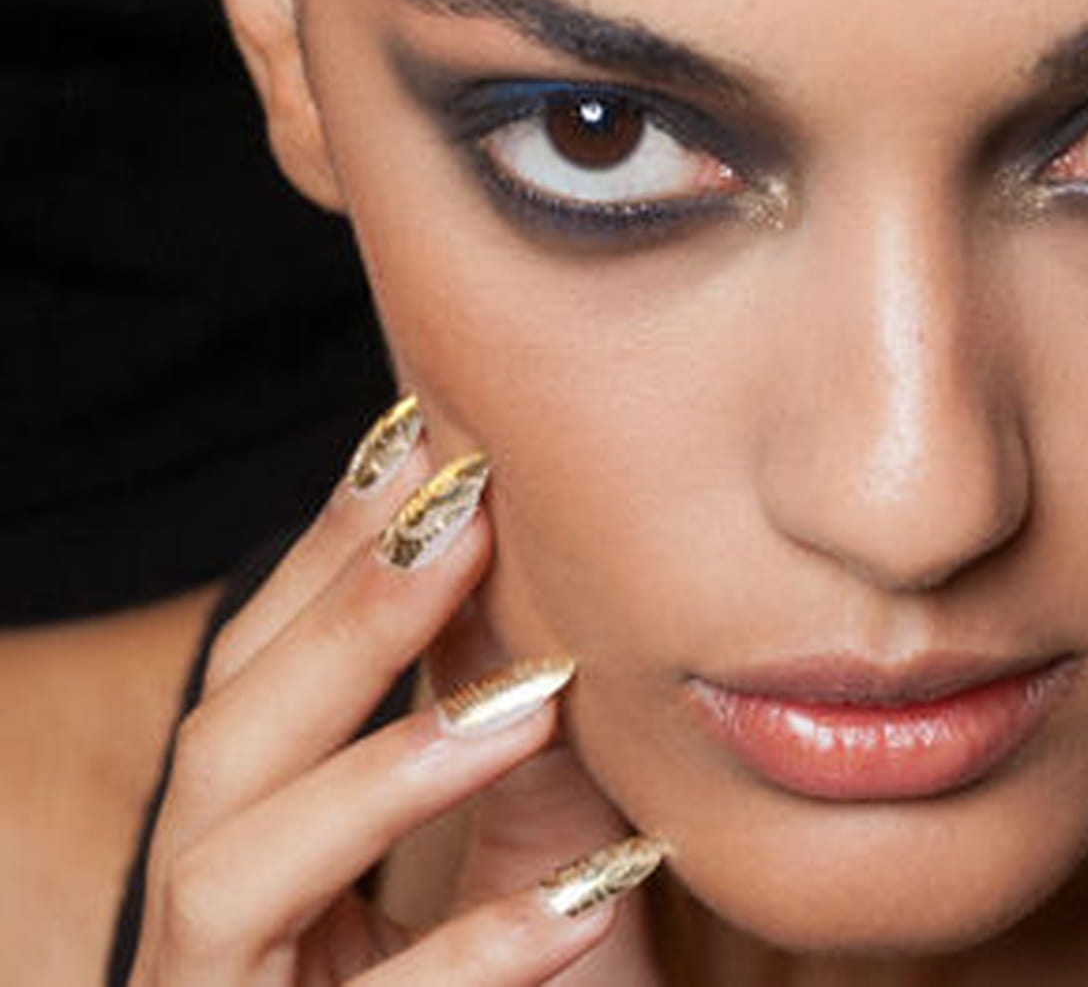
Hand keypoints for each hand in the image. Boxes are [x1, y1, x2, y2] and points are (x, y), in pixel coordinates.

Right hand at [126, 398, 665, 985]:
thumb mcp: (530, 856)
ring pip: (235, 872)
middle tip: (462, 513)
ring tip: (530, 700)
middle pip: (226, 745)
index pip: (262, 672)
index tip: (422, 443)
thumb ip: (518, 738)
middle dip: (341, 622)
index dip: (330, 555)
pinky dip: (471, 956)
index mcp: (257, 841)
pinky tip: (581, 894)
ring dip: (383, 771)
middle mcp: (214, 922)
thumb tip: (543, 577)